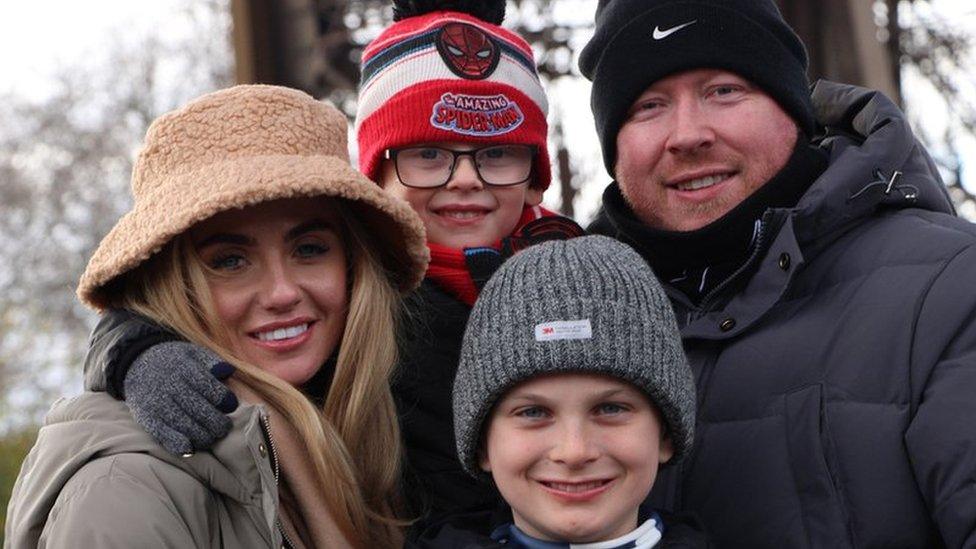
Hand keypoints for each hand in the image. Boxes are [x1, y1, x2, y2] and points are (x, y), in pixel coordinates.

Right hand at [123, 341, 238, 454]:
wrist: (136, 363)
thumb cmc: (174, 361)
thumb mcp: (193, 353)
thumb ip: (212, 362)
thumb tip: (227, 371)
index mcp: (185, 369)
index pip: (210, 388)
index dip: (225, 400)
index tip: (230, 405)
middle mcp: (170, 386)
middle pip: (200, 410)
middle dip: (217, 423)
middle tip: (224, 427)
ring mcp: (157, 403)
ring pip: (185, 426)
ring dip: (203, 436)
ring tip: (211, 437)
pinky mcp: (146, 417)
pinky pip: (163, 434)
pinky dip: (177, 444)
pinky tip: (190, 449)